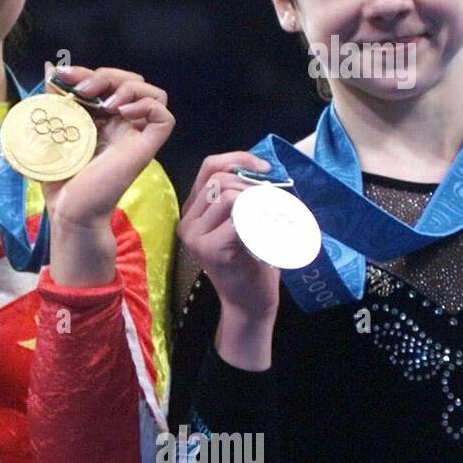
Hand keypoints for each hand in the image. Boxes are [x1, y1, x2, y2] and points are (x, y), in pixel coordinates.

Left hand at [39, 64, 174, 230]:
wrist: (69, 210)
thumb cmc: (60, 179)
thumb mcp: (52, 131)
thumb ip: (53, 100)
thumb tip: (50, 69)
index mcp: (101, 119)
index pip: (106, 81)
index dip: (86, 71)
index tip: (61, 75)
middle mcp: (122, 124)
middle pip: (131, 81)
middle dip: (105, 75)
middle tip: (80, 88)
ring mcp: (136, 135)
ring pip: (153, 93)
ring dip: (128, 86)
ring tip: (104, 101)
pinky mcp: (146, 148)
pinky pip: (164, 117)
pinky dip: (147, 105)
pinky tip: (122, 112)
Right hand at [177, 151, 281, 368]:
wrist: (250, 302)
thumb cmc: (252, 261)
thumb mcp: (243, 222)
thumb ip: (242, 197)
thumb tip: (261, 168)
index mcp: (194, 211)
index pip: (209, 167)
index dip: (238, 159)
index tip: (265, 169)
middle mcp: (187, 221)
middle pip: (219, 179)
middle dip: (252, 185)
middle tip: (274, 202)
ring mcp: (195, 235)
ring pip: (226, 195)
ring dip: (256, 201)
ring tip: (272, 217)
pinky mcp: (209, 248)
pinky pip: (235, 216)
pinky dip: (257, 217)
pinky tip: (267, 231)